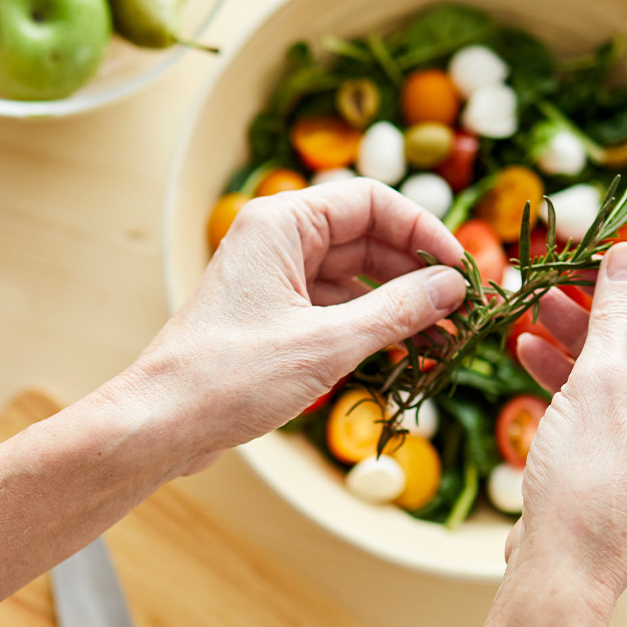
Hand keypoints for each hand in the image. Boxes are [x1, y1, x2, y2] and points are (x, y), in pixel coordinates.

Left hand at [125, 180, 467, 469]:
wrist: (161, 424)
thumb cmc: (231, 377)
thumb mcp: (327, 343)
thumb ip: (396, 310)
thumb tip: (453, 287)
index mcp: (281, 223)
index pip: (372, 202)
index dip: (424, 232)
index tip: (462, 271)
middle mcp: (277, 241)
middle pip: (368, 239)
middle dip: (418, 275)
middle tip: (465, 313)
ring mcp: (274, 280)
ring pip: (355, 278)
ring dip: (401, 307)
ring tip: (445, 342)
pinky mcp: (273, 319)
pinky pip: (336, 309)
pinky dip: (373, 328)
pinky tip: (408, 355)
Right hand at [505, 239, 626, 601]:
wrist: (561, 576)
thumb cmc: (592, 490)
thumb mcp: (602, 386)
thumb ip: (619, 312)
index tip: (625, 248)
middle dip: (624, 296)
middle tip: (576, 269)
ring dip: (591, 327)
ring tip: (539, 303)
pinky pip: (617, 393)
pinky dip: (578, 367)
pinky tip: (529, 348)